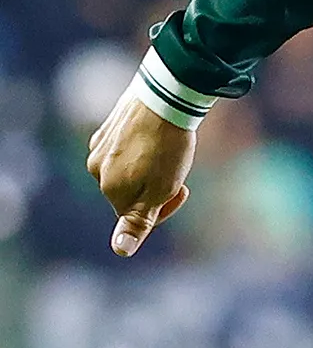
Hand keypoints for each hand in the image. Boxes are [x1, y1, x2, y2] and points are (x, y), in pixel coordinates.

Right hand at [85, 87, 196, 257]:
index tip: (183, 190)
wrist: (166, 97)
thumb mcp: (161, 190)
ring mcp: (98, 147)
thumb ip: (138, 221)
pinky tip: (156, 139)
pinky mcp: (107, 129)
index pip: (135, 215)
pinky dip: (142, 150)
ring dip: (149, 170)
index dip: (165, 207)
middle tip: (178, 171)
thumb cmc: (167, 147)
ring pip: (128, 171)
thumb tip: (121, 250)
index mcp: (109, 188)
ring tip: (168, 153)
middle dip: (156, 189)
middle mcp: (95, 169)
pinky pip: (125, 150)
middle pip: (129, 193)